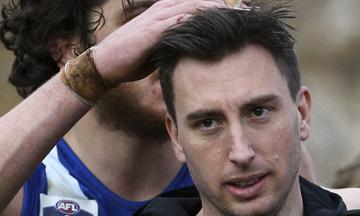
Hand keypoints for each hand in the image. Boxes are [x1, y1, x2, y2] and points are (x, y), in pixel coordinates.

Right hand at [92, 0, 249, 84]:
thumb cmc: (135, 57)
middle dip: (226, 5)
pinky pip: (181, 21)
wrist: (108, 63)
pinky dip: (200, 22)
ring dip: (218, 10)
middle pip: (202, 0)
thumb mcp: (164, 46)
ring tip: (239, 17)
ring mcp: (159, 17)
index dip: (222, 5)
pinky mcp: (154, 30)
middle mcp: (165, 8)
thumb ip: (181, 41)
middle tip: (249, 12)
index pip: (200, 1)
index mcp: (168, 10)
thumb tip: (202, 50)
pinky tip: (217, 27)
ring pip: (194, 6)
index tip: (244, 12)